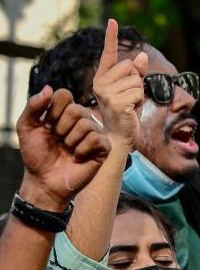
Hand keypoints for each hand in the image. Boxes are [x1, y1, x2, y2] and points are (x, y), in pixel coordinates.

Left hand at [16, 86, 109, 210]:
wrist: (45, 181)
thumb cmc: (36, 155)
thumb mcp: (26, 128)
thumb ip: (33, 106)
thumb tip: (48, 88)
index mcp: (63, 112)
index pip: (64, 95)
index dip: (53, 110)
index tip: (47, 125)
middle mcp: (81, 120)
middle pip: (76, 109)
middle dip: (61, 128)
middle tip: (58, 140)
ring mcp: (94, 133)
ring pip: (87, 124)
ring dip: (71, 141)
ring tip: (68, 150)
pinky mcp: (103, 148)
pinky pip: (97, 139)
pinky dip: (83, 150)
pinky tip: (78, 157)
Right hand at [92, 18, 146, 147]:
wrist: (120, 135)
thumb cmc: (126, 112)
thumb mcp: (132, 90)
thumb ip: (136, 73)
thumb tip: (141, 56)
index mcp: (102, 78)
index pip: (108, 54)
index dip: (111, 37)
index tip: (112, 21)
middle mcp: (100, 82)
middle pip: (130, 67)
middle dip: (136, 81)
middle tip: (130, 98)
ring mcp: (106, 92)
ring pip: (136, 80)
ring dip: (138, 93)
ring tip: (129, 105)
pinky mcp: (115, 102)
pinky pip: (137, 92)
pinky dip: (139, 101)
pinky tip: (131, 110)